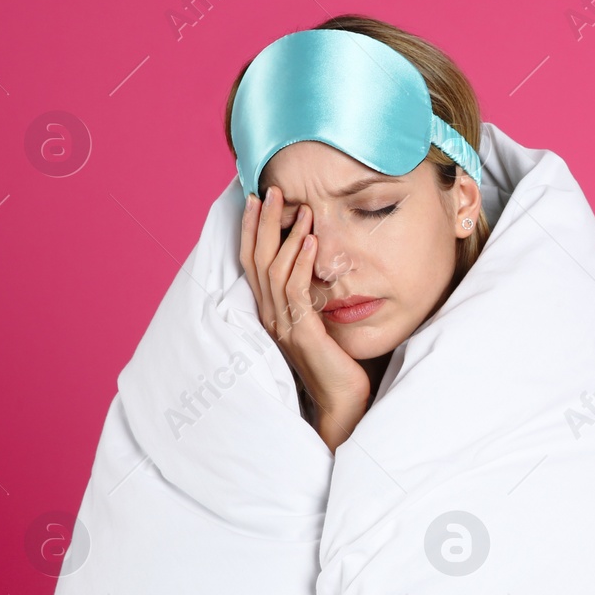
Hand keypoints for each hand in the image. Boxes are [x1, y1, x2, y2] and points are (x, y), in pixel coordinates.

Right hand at [239, 186, 370, 450]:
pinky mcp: (303, 334)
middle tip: (270, 190)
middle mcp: (271, 316)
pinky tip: (311, 242)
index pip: (254, 262)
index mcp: (271, 312)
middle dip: (263, 223)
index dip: (252, 230)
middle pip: (258, 260)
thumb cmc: (337, 362)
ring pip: (274, 272)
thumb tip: (320, 263)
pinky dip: (302, 264)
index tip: (256, 199)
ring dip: (285, 236)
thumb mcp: (321, 322)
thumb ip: (313, 296)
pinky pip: (297, 293)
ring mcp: (284, 326)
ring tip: (297, 208)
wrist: (341, 404)